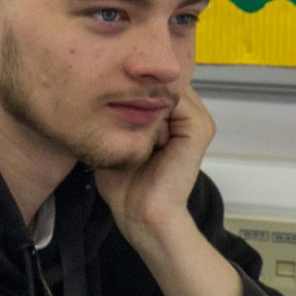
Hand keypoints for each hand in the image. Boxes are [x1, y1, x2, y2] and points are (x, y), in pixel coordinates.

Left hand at [94, 86, 214, 246]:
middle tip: (105, 88)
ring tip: (116, 106)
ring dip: (141, 94)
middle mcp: (189, 116)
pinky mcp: (198, 130)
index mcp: (173, 119)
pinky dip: (151, 106)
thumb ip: (115, 118)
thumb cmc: (124, 184)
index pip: (153, 85)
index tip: (102, 84)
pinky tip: (130, 120)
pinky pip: (175, 102)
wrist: (140, 214)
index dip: (129, 82)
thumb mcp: (115, 142)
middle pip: (161, 83)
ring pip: (166, 89)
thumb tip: (97, 92)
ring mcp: (197, 121)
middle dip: (134, 83)